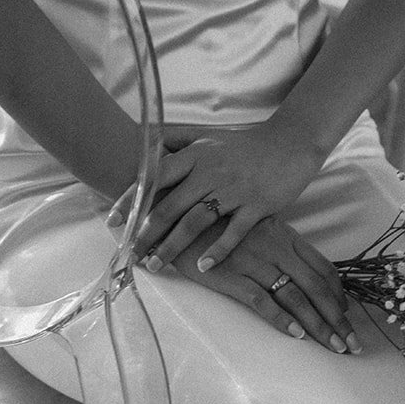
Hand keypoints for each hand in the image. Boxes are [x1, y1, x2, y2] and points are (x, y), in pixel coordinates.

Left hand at [125, 120, 325, 273]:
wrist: (290, 144)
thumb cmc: (245, 144)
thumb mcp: (208, 136)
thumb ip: (178, 138)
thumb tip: (146, 141)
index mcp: (196, 155)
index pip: (155, 177)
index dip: (133, 199)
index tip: (113, 221)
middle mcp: (210, 172)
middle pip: (170, 205)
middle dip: (146, 233)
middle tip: (130, 254)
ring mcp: (234, 190)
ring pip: (195, 222)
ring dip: (173, 246)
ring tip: (155, 264)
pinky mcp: (257, 206)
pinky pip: (233, 232)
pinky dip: (217, 251)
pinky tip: (203, 267)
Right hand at [144, 210, 361, 355]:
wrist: (172, 207)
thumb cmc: (212, 217)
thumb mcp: (250, 224)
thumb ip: (272, 241)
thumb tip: (289, 266)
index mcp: (283, 235)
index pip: (322, 268)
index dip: (339, 295)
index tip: (348, 316)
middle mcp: (275, 248)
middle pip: (318, 287)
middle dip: (339, 319)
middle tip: (354, 344)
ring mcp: (254, 261)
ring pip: (296, 296)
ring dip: (319, 326)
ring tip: (335, 347)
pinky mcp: (230, 274)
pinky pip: (262, 299)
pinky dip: (281, 318)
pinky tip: (296, 335)